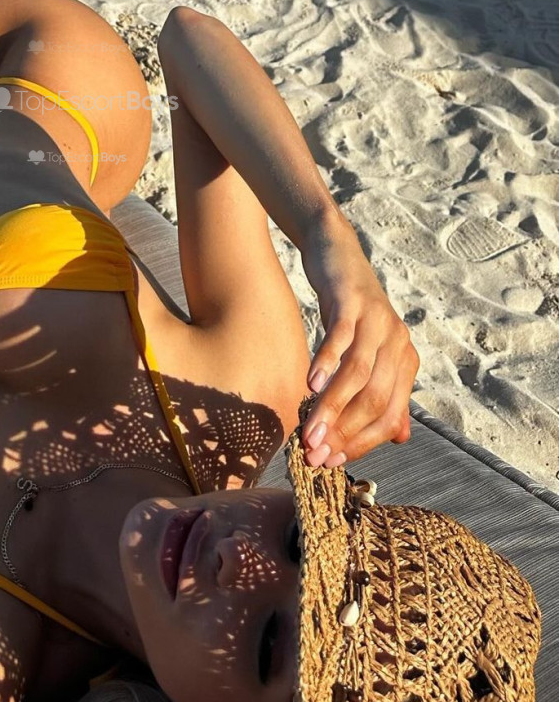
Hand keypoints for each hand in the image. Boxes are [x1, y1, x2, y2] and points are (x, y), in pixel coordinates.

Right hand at [298, 214, 418, 466]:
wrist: (336, 252)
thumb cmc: (348, 307)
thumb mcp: (369, 350)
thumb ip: (385, 392)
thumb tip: (399, 437)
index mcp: (404, 361)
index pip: (388, 417)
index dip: (359, 443)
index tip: (330, 461)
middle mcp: (397, 342)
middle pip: (375, 400)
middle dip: (344, 432)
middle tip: (314, 453)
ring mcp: (378, 320)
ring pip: (358, 375)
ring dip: (332, 408)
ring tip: (309, 432)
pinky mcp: (353, 302)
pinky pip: (342, 337)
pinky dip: (327, 363)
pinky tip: (310, 384)